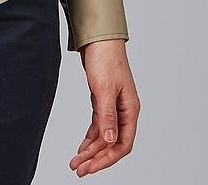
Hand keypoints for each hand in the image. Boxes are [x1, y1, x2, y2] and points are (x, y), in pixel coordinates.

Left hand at [69, 39, 139, 175]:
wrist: (99, 39)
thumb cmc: (106, 59)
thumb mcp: (105, 89)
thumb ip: (107, 116)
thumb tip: (110, 141)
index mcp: (130, 110)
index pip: (123, 144)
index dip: (107, 158)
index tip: (91, 168)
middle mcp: (124, 111)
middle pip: (112, 143)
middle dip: (96, 158)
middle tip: (79, 169)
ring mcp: (113, 107)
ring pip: (104, 136)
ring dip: (91, 150)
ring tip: (77, 162)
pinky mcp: (103, 101)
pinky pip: (98, 126)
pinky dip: (90, 137)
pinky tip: (82, 147)